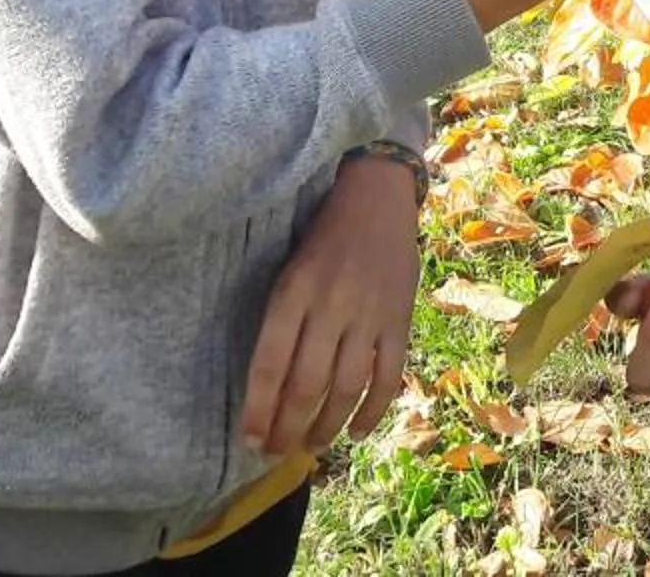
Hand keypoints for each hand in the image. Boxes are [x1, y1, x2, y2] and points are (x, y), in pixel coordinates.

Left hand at [239, 155, 420, 458]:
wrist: (378, 196)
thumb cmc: (322, 234)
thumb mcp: (289, 269)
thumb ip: (282, 319)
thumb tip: (270, 383)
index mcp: (294, 292)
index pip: (269, 363)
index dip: (259, 408)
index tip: (250, 440)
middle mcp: (330, 306)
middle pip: (306, 384)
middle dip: (288, 427)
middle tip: (277, 453)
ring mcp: (368, 314)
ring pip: (346, 387)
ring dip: (328, 425)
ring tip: (313, 446)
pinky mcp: (399, 319)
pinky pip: (388, 375)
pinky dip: (374, 410)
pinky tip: (357, 430)